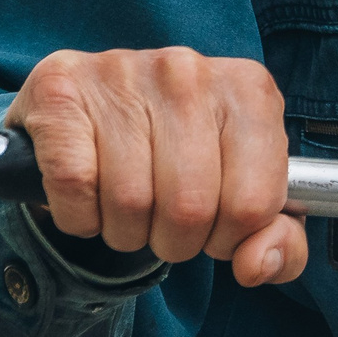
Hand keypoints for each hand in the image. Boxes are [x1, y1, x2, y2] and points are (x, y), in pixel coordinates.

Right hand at [6, 47, 304, 285]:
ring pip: (129, 202)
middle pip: (190, 209)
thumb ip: (276, 238)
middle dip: (173, 241)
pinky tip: (88, 192)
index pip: (253, 203)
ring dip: (124, 231)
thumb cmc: (176, 154)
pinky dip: (78, 215)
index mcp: (248, 90)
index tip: (213, 228)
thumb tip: (257, 265)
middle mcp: (188, 71)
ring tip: (124, 205)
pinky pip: (75, 186)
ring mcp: (123, 71)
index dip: (228, 238)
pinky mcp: (61, 89)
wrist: (89, 110)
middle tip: (161, 222)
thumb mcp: (241, 189)